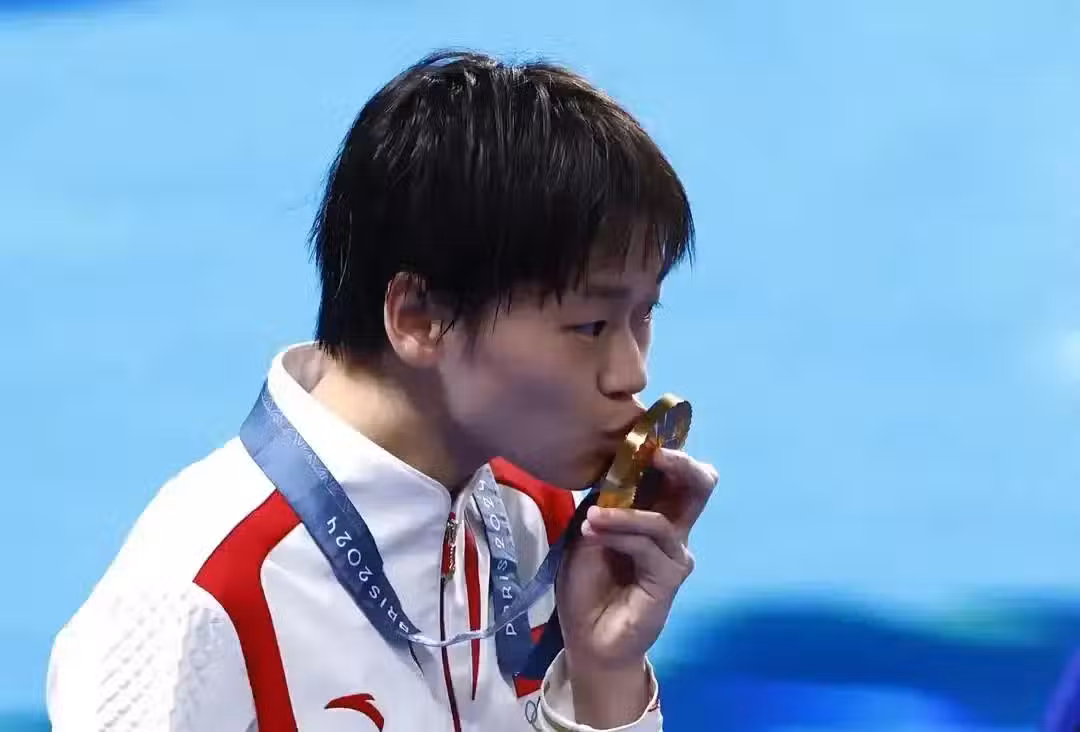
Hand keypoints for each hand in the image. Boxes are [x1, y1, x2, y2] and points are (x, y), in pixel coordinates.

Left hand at [555, 447, 718, 723]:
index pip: (673, 471)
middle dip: (681, 462)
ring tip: (592, 517)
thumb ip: (604, 501)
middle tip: (656, 453)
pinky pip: (650, 547)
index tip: (645, 429)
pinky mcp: (669, 579)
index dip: (666, 446)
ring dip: (623, 513)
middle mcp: (672, 528)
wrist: (586, 634)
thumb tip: (610, 466)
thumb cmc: (587, 580)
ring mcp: (674, 553)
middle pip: (699, 485)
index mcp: (654, 509)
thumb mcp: (587, 530)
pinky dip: (621, 534)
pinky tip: (594, 533)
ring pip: (663, 518)